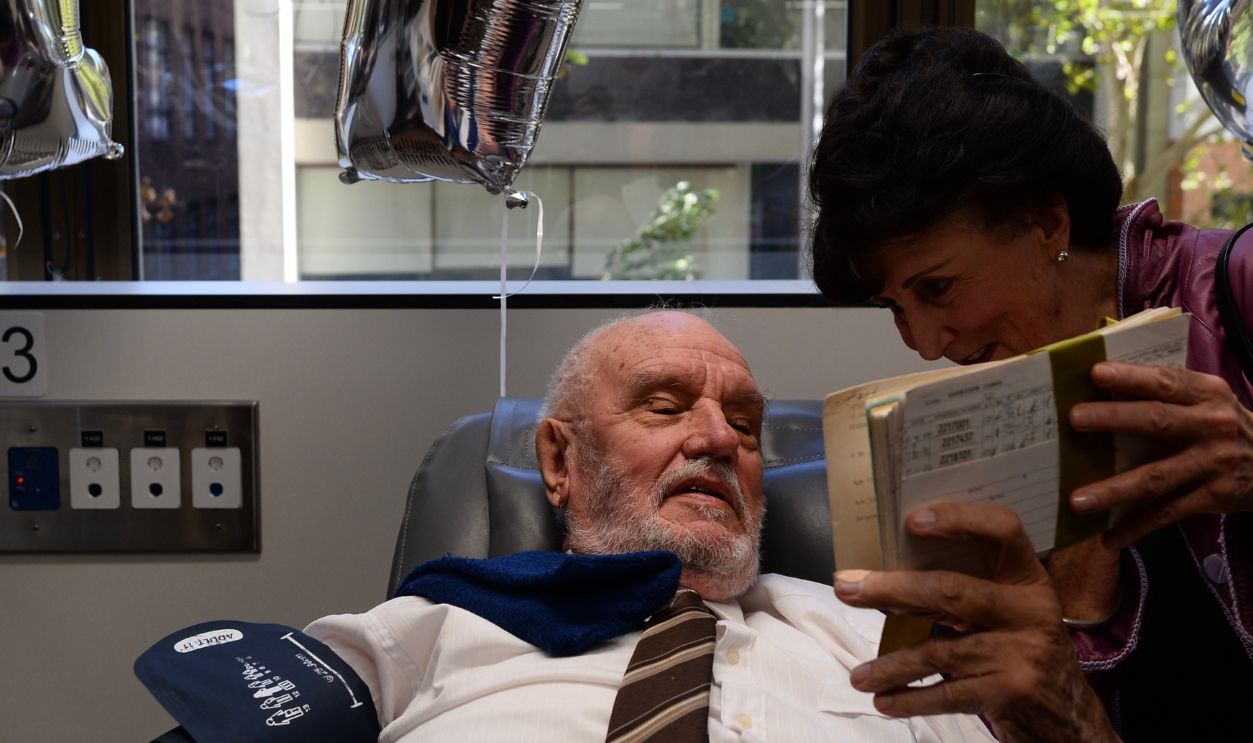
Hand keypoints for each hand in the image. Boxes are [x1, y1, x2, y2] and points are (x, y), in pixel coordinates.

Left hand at [834, 503, 1118, 742]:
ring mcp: (1022, 653)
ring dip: (890, 665)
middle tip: (846, 588)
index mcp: (1028, 579)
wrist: (1068, 717)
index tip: (911, 520)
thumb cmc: (1018, 649)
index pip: (1003, 529)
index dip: (959, 519)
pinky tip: (884, 701)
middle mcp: (1029, 611)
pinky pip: (947, 694)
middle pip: (952, 591)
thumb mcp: (1008, 611)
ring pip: (939, 651)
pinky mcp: (1011, 692)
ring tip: (858, 676)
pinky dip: (909, 699)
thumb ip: (965, 590)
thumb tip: (883, 574)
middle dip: (892, 589)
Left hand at [1068, 361, 1252, 548]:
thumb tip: (1101, 385)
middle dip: (1113, 418)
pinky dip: (1137, 527)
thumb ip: (1167, 392)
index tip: (1096, 373)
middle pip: (1156, 421)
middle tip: (1074, 419)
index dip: (1131, 377)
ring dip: (1114, 490)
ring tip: (1077, 501)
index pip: (1165, 381)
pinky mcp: (1213, 496)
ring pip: (1156, 476)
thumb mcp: (1207, 399)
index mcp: (1206, 393)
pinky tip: (1109, 538)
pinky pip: (1168, 513)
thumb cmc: (1221, 424)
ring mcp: (1212, 462)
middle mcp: (1211, 424)